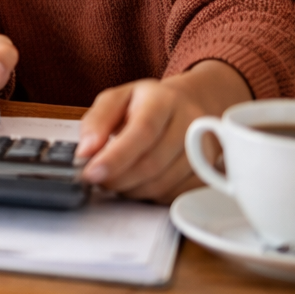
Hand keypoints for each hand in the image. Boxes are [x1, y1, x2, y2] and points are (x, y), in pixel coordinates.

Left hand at [77, 60, 250, 202]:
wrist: (189, 105)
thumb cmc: (147, 104)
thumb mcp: (117, 99)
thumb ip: (96, 121)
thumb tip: (85, 151)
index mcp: (164, 100)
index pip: (142, 132)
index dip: (116, 156)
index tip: (92, 172)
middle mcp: (191, 123)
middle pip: (153, 163)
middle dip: (118, 178)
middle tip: (98, 179)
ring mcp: (205, 150)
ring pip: (164, 184)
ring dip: (132, 189)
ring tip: (115, 179)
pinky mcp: (209, 172)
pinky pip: (175, 194)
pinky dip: (150, 194)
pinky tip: (139, 182)